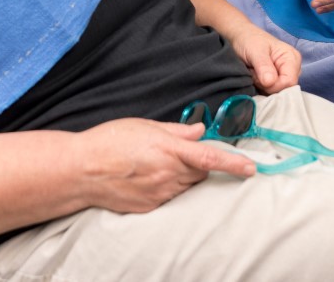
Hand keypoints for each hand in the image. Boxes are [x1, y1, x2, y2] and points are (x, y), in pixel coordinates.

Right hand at [75, 119, 254, 213]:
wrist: (81, 171)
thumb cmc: (109, 142)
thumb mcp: (144, 125)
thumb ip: (176, 130)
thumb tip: (199, 131)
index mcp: (169, 150)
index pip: (210, 157)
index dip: (234, 163)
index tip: (251, 168)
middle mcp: (168, 174)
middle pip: (201, 172)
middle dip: (199, 163)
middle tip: (178, 153)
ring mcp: (160, 194)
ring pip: (186, 185)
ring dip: (183, 175)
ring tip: (156, 164)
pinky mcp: (150, 207)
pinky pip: (170, 197)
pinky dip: (167, 187)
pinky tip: (147, 178)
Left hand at [227, 23, 300, 93]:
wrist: (240, 38)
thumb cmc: (249, 40)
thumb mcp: (255, 51)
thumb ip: (263, 66)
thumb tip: (270, 82)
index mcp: (292, 58)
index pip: (290, 82)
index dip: (273, 85)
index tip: (259, 78)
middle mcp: (291, 69)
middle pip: (284, 89)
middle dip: (267, 86)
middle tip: (254, 73)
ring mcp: (284, 76)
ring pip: (276, 92)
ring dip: (262, 87)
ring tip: (254, 74)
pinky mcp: (275, 82)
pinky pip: (270, 93)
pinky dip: (260, 88)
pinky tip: (255, 78)